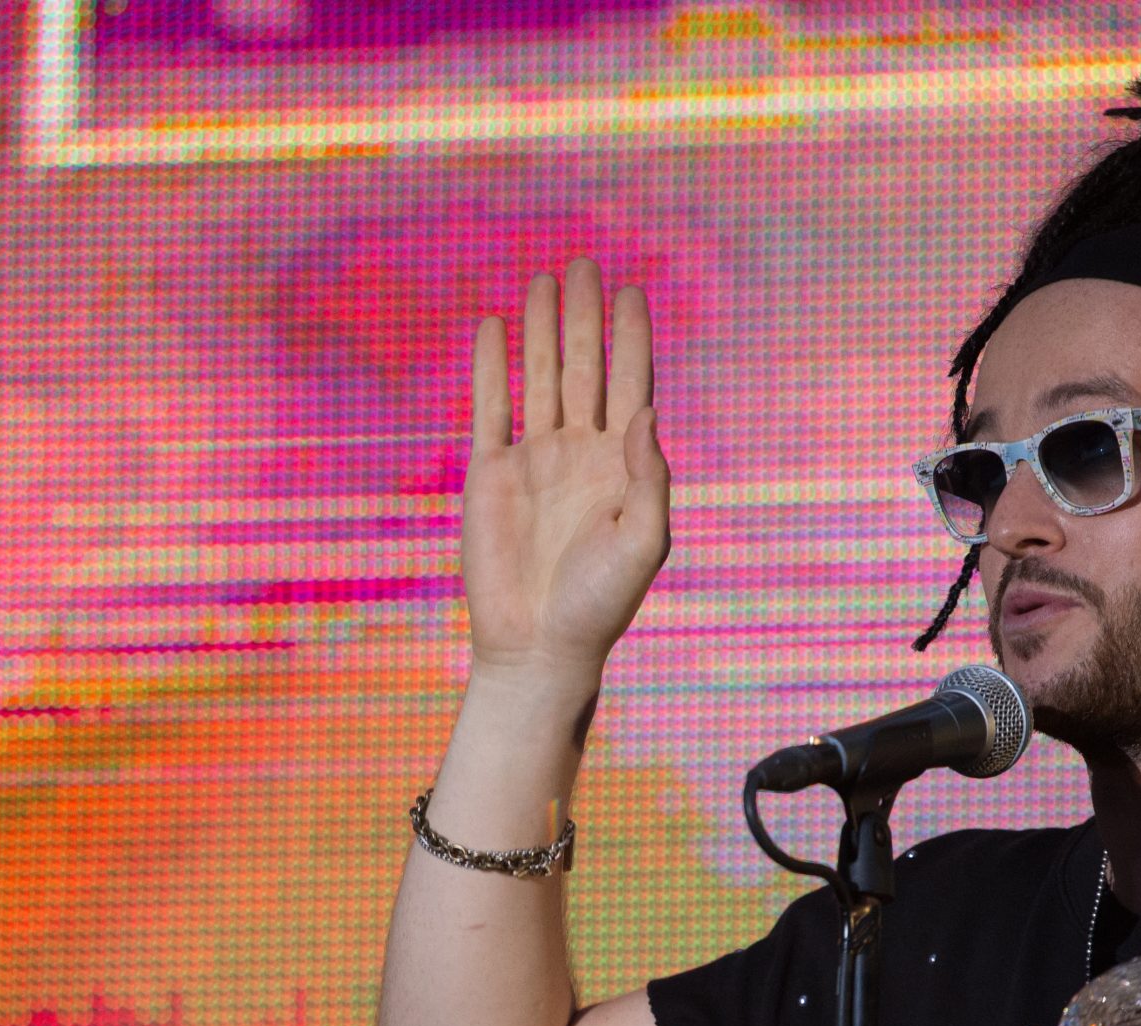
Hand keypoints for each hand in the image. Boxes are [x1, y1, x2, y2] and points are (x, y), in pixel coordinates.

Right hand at [461, 259, 669, 681]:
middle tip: (584, 264)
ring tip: (543, 278)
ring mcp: (534, 460)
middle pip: (584, 368)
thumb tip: (645, 411)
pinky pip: (490, 408)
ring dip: (542, 329)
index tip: (631, 292)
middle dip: (584, 316)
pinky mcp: (491, 475)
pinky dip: (490, 368)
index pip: (630, 385)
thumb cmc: (599, 604)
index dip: (631, 338)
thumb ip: (649, 477)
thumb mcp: (642, 543)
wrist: (537, 645)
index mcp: (621, 465)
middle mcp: (579, 453)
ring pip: (539, 377)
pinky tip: (492, 328)